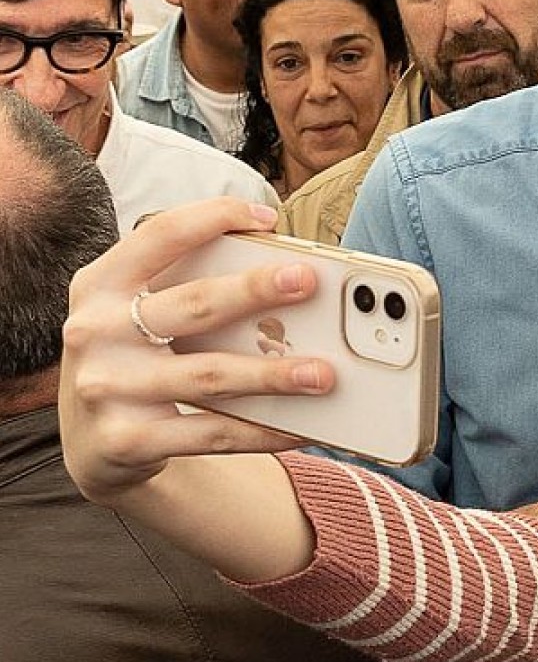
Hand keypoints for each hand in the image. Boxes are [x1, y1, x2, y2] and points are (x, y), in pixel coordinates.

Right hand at [59, 199, 330, 507]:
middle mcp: (96, 331)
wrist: (90, 443)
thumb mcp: (137, 313)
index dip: (214, 218)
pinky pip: (209, 433)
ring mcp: (106, 387)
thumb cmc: (135, 358)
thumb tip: (283, 276)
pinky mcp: (124, 439)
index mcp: (101, 284)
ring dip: (272, 375)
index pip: (160, 236)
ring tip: (322, 373)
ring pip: (208, 375)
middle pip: (193, 304)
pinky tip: (298, 427)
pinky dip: (260, 431)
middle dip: (255, 290)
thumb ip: (188, 288)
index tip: (269, 218)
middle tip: (307, 281)